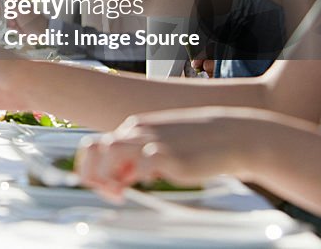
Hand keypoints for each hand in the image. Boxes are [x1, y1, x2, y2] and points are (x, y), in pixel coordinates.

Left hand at [75, 107, 261, 201]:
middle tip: (109, 192)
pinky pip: (139, 167)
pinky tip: (148, 184)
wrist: (230, 136)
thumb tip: (119, 181)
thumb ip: (138, 160)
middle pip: (95, 148)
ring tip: (119, 193)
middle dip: (92, 174)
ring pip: (109, 152)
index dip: (91, 168)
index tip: (103, 186)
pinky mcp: (166, 155)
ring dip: (107, 176)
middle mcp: (137, 132)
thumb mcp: (161, 148)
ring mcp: (151, 141)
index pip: (96, 145)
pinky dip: (136, 178)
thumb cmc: (196, 145)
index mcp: (134, 128)